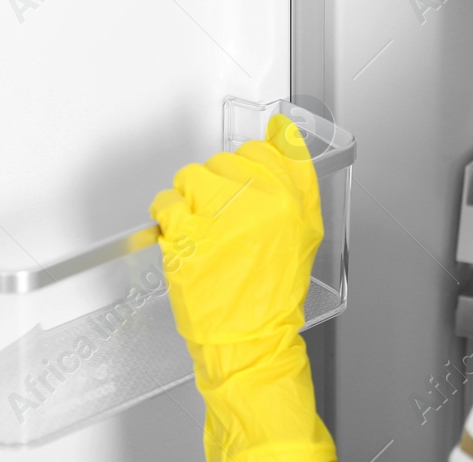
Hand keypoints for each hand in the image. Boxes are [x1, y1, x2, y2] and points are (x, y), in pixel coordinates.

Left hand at [151, 117, 334, 461]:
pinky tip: (180, 232)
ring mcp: (217, 216)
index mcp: (288, 197)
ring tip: (200, 224)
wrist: (252, 338)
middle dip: (218, 186)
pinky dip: (167, 214)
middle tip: (222, 217)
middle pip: (223, 162)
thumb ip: (298, 178)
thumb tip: (282, 134)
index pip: (261, 150)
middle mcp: (255, 202)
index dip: (246, 167)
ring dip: (190, 196)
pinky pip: (166, 202)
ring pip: (191, 176)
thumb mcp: (307, 231)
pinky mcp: (185, 235)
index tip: (242, 183)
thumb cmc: (276, 292)